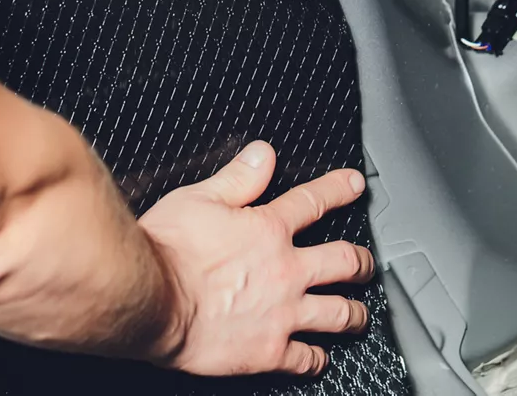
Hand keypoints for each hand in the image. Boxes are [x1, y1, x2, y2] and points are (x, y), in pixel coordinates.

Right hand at [138, 141, 374, 376]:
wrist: (151, 300)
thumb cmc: (167, 250)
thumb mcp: (199, 198)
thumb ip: (238, 178)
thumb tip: (264, 155)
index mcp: (269, 230)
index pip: (314, 202)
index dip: (339, 189)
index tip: (355, 185)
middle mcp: (286, 271)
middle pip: (343, 262)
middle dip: (361, 261)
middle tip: (366, 263)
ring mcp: (283, 313)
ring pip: (338, 313)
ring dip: (354, 313)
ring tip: (359, 314)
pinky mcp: (269, 351)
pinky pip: (306, 360)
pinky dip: (317, 360)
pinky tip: (321, 358)